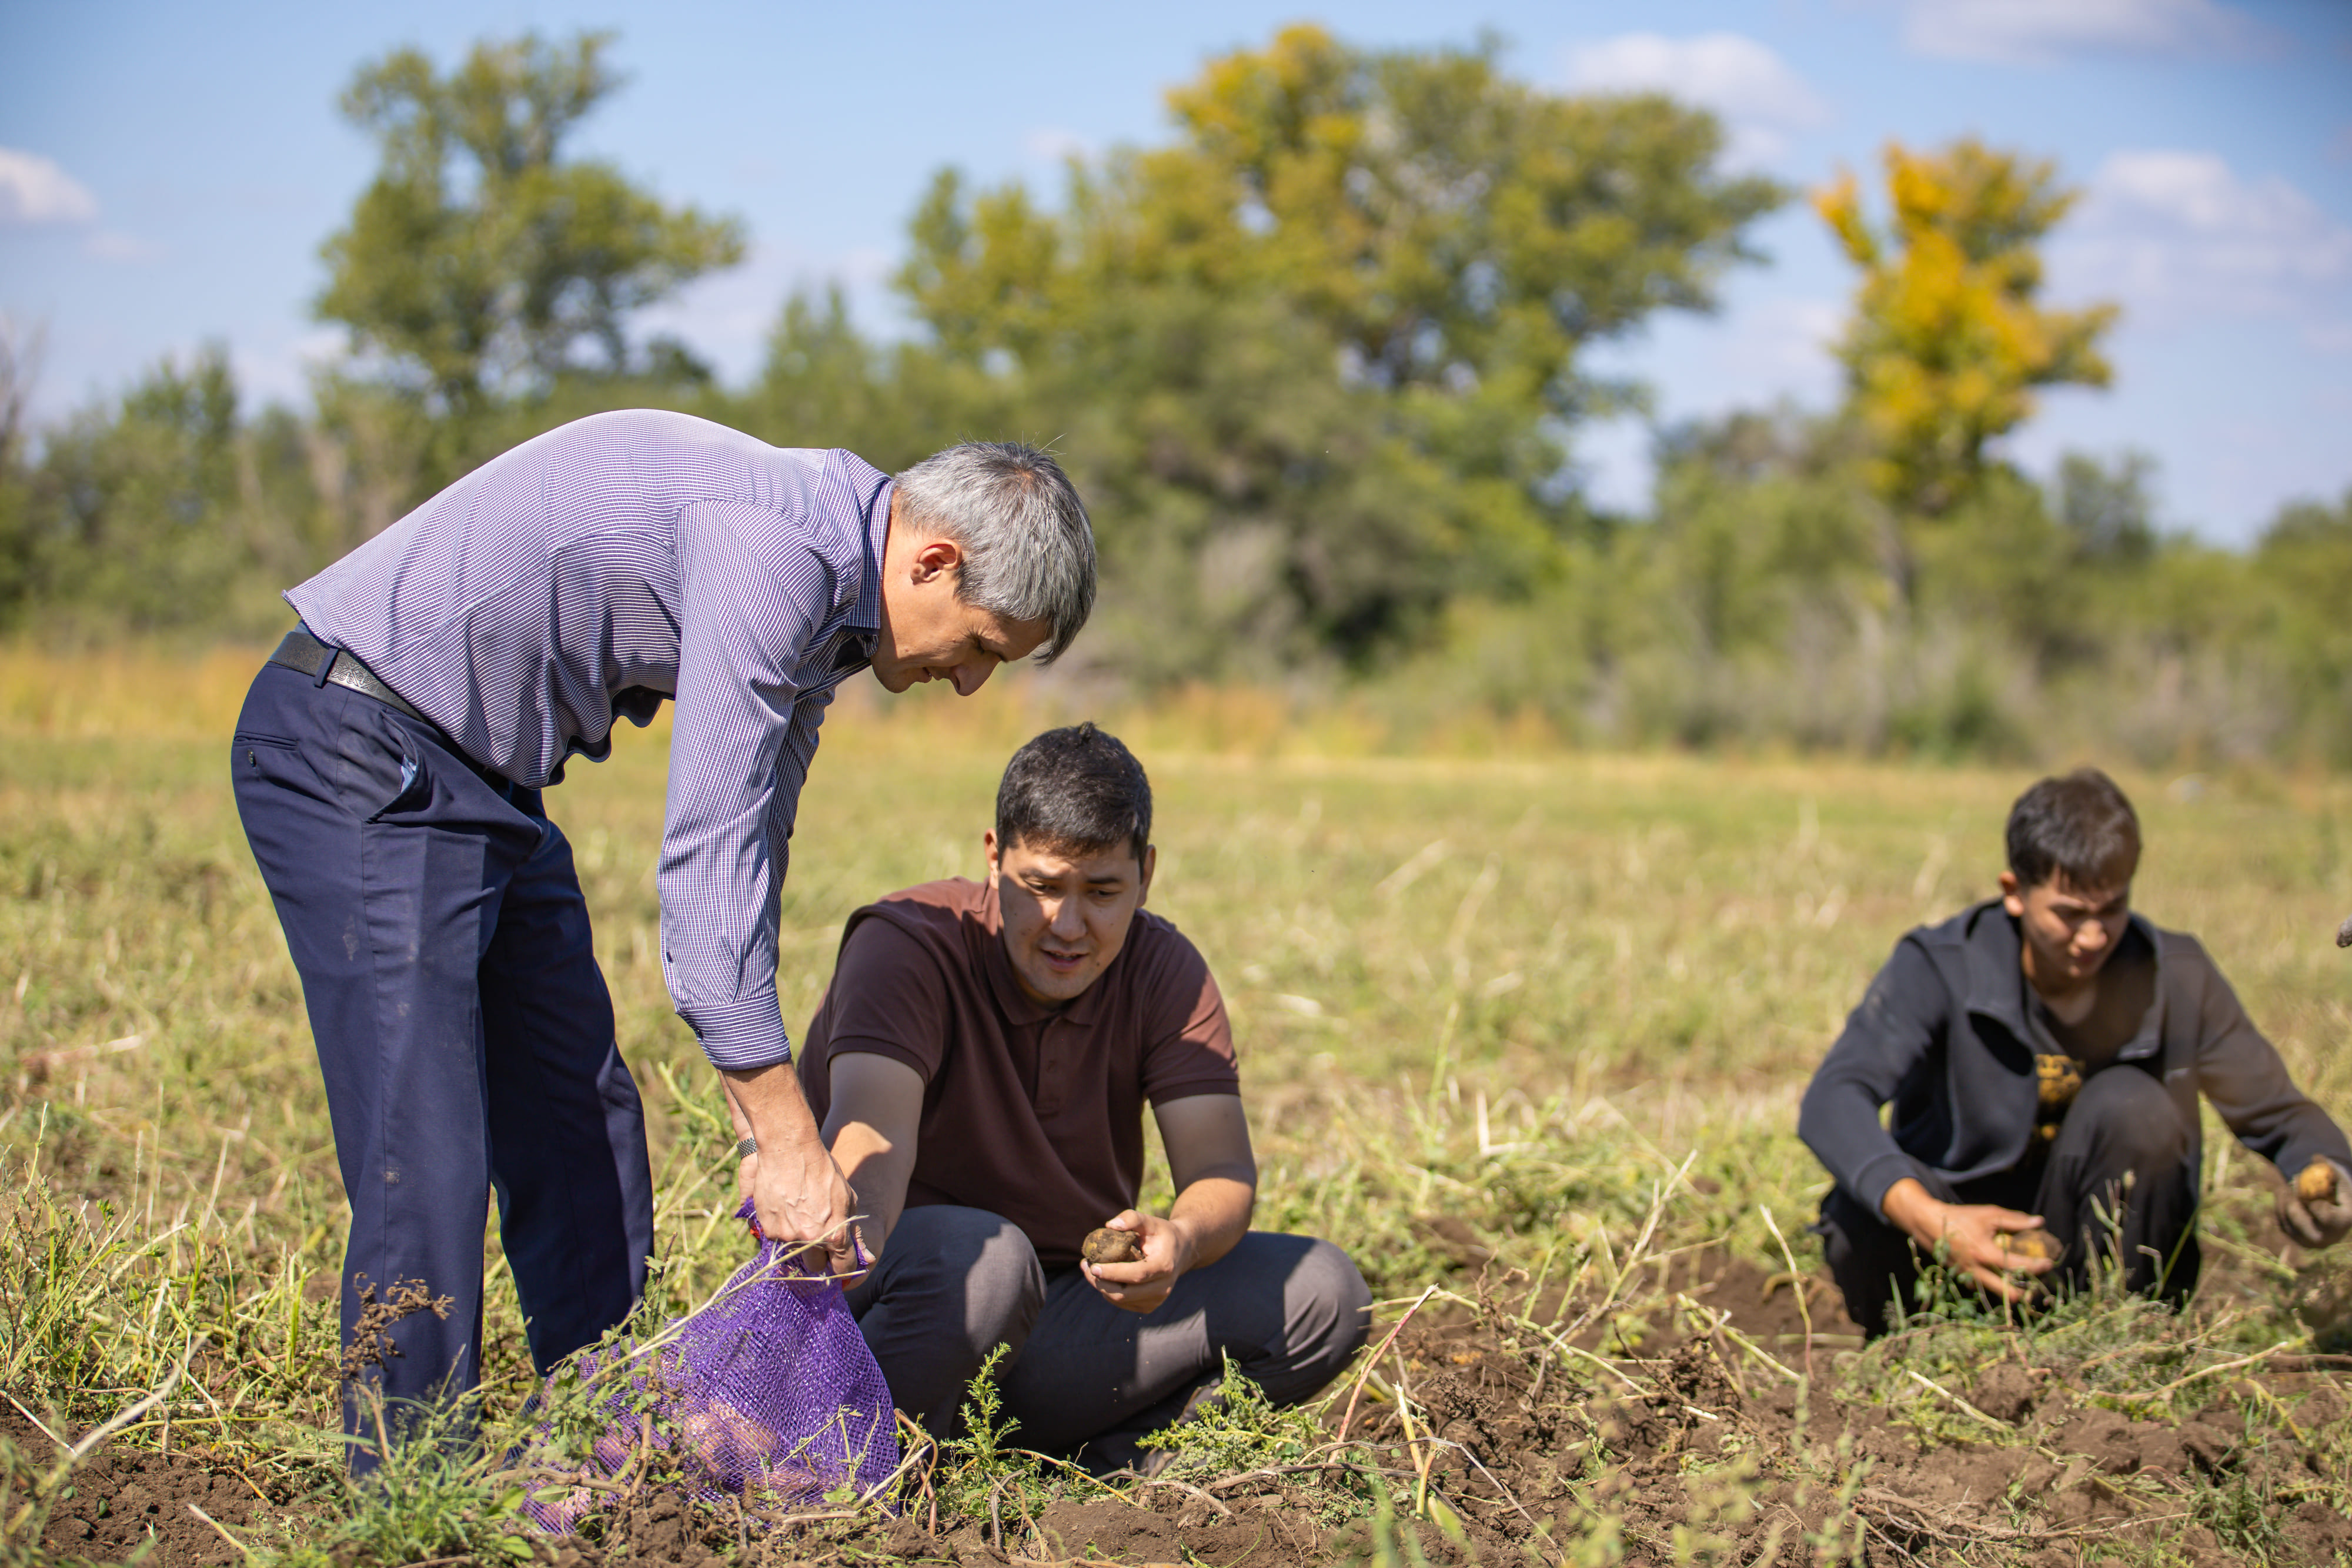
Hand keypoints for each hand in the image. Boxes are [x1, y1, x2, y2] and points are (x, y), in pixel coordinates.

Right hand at [742, 1136, 860, 1279]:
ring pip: (795, 1254)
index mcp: (834, 1235)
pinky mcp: (768, 1230)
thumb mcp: (848, 1198)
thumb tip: (866, 1257)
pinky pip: (777, 1241)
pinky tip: (787, 1211)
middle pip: (816, 1267)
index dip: (844, 1267)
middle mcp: (810, 1241)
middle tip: (820, 1239)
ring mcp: (786, 1237)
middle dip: (820, 1257)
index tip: (842, 1264)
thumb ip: (854, 1231)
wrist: (789, 1151)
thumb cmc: (823, 1171)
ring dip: (800, 1243)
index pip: (842, 1267)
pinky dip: (783, 1231)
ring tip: (802, 1218)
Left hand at [1082, 1210, 1193, 1314]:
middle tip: (1086, 1266)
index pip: (1136, 1275)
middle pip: (1125, 1293)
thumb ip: (1132, 1218)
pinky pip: (1123, 1303)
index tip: (1093, 1266)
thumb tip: (1110, 1225)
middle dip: (1101, 1283)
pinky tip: (1103, 1277)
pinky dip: (1109, 1292)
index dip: (1113, 1273)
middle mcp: (1163, 1288)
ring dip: (1101, 1287)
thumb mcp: (1150, 1221)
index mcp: (1163, 1266)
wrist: (1181, 1251)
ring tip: (1089, 1269)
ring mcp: (1157, 1300)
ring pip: (1121, 1301)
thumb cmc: (1162, 1234)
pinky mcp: (1149, 1306)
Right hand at [1881, 1178, 2055, 1300]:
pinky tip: (2002, 1275)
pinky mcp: (1964, 1279)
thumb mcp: (1989, 1215)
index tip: (2050, 1262)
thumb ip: (2015, 1221)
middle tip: (2038, 1283)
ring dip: (2013, 1290)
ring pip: (1998, 1294)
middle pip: (2010, 1294)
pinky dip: (1996, 1284)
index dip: (2038, 1266)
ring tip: (2024, 1281)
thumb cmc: (1961, 1217)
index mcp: (1986, 1254)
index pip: (2019, 1266)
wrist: (1928, 1224)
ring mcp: (1970, 1278)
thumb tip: (2040, 1223)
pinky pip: (1985, 1288)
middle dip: (2028, 1292)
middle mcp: (1978, 1271)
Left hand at [2278, 1158, 2351, 1248]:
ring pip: (2286, 1219)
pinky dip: (2281, 1206)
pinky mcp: (2295, 1240)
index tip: (2303, 1182)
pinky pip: (2280, 1220)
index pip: (2324, 1214)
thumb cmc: (2337, 1190)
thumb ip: (2329, 1168)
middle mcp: (2326, 1238)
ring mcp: (2309, 1242)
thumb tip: (2316, 1157)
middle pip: (2299, 1220)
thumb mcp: (2337, 1178)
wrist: (2333, 1211)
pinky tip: (2285, 1195)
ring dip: (2284, 1199)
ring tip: (2288, 1185)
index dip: (2311, 1198)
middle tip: (2288, 1184)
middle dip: (2291, 1199)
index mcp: (2342, 1223)